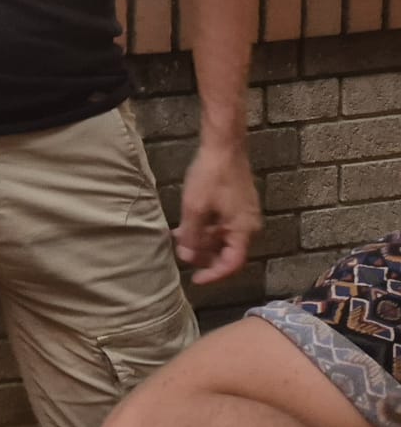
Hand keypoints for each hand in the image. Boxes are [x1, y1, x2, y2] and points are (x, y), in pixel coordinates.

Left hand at [173, 137, 259, 283]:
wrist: (224, 146)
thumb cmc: (211, 177)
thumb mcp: (196, 208)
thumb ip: (193, 236)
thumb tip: (188, 259)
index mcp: (243, 230)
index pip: (232, 263)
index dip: (214, 274)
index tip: (195, 280)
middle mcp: (248, 226)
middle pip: (228, 251)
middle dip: (204, 256)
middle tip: (182, 255)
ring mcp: (244, 214)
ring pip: (222, 237)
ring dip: (201, 241)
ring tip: (177, 239)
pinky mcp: (237, 204)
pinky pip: (222, 224)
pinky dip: (205, 228)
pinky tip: (184, 225)